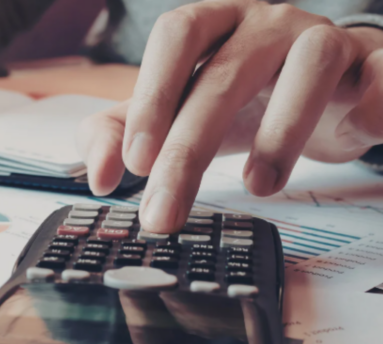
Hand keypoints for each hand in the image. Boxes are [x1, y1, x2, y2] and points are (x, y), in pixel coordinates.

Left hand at [78, 0, 382, 232]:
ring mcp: (324, 39)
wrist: (329, 90)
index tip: (134, 162)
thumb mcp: (176, 115)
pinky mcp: (373, 66)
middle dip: (189, 149)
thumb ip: (123, 134)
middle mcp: (266, 23)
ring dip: (280, 131)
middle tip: (165, 210)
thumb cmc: (243, 99)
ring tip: (257, 187)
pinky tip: (346, 135)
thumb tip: (100, 177)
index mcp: (214, 25)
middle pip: (225, 73)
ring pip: (309, 64)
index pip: (177, 36)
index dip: (153, 93)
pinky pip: (379, 76)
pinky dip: (368, 104)